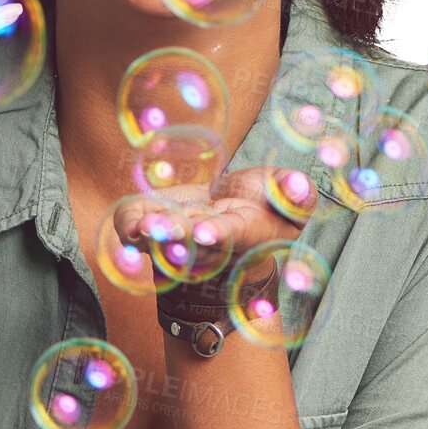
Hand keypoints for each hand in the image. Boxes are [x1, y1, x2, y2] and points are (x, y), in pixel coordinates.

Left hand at [113, 165, 316, 293]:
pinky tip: (132, 217)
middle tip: (159, 225)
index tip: (204, 231)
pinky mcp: (156, 224)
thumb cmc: (267, 207)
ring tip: (140, 224)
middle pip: (188, 242)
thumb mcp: (292, 201)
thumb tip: (299, 186)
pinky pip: (135, 227)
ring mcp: (178, 236)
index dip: (217, 233)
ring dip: (147, 234)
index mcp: (243, 233)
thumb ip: (298, 196)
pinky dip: (128, 222)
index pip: (230, 235)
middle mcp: (207, 242)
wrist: (235, 213)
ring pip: (157, 241)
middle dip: (173, 234)